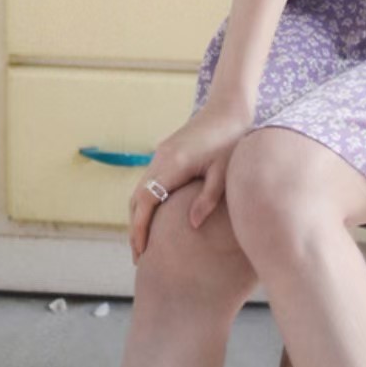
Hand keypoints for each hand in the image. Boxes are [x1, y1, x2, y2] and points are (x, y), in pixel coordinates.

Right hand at [127, 100, 251, 266]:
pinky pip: (149, 180)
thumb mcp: (224, 173)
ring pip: (140, 189)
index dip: (140, 228)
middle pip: (137, 198)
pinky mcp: (166, 152)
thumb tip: (192, 225)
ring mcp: (161, 153)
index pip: (146, 201)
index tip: (142, 252)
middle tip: (140, 258)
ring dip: (138, 215)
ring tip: (144, 243)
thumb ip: (208, 199)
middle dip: (135, 228)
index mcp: (173, 164)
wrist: (228, 108)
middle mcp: (161, 158)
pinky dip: (145, 202)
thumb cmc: (231, 141)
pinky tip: (154, 217)